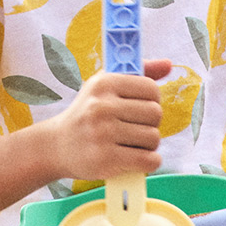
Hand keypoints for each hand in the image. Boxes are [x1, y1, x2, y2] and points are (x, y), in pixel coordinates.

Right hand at [51, 59, 173, 182]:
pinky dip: (149, 162)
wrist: (56, 146)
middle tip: (135, 128)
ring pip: (153, 138)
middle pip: (155, 114)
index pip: (151, 88)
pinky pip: (149, 160)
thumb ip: (138, 73)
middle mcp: (101, 106)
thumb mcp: (104, 86)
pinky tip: (136, 159)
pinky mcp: (106, 160)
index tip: (140, 107)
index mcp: (103, 84)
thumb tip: (168, 64)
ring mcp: (102, 134)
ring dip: (149, 144)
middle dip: (150, 123)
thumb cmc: (87, 113)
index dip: (152, 100)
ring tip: (132, 144)